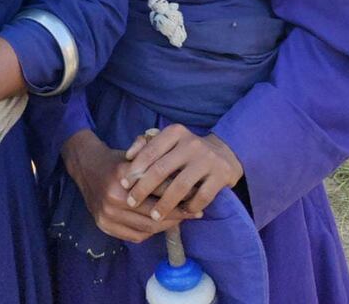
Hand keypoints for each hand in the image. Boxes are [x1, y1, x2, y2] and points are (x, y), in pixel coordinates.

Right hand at [62, 130, 194, 242]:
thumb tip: (184, 174)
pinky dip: (151, 232)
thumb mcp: (135, 153)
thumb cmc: (115, 161)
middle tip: (193, 212)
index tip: (195, 196)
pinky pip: (135, 236)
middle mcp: (114, 196)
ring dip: (167, 225)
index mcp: (123, 174)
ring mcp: (108, 213)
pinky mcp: (104, 225)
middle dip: (177, 213)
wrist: (86, 167)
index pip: (158, 188)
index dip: (179, 193)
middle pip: (154, 211)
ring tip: (180, 220)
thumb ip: (156, 159)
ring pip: (147, 227)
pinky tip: (160, 225)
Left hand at [121, 125, 243, 219]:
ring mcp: (207, 159)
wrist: (224, 153)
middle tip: (132, 203)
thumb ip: (146, 144)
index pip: (150, 151)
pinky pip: (202, 196)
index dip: (135, 169)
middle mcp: (191, 143)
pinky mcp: (221, 175)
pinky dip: (189, 207)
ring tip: (154, 216)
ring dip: (165, 204)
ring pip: (180, 186)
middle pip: (161, 169)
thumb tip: (128, 156)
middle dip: (144, 188)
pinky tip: (180, 214)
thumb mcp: (168, 140)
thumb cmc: (185, 150)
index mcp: (175, 132)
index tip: (124, 184)